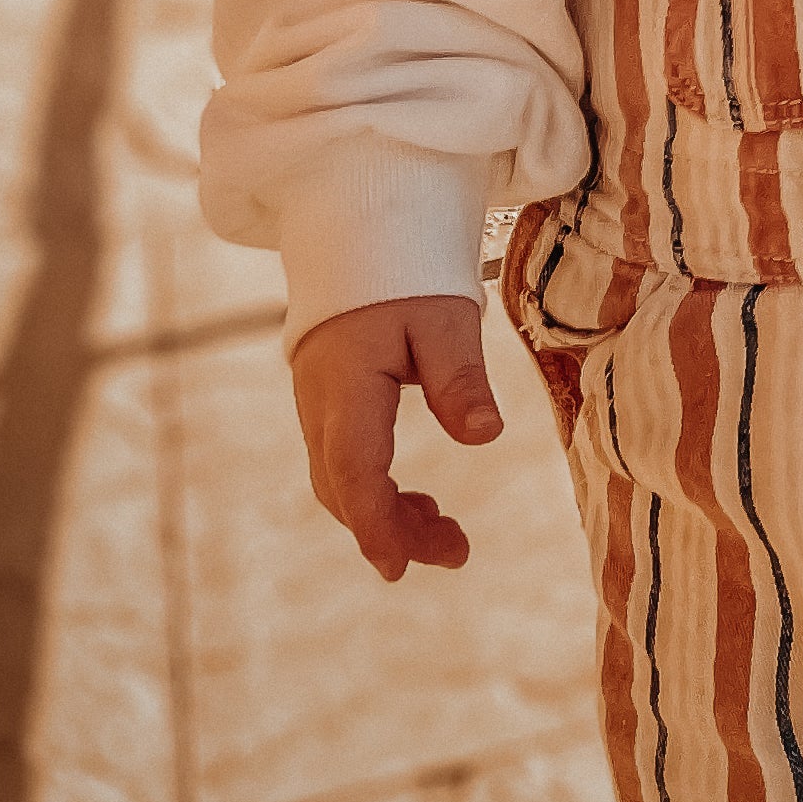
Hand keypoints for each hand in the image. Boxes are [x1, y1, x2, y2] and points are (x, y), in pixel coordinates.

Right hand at [290, 292, 501, 579]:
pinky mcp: (328, 408)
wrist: (358, 235)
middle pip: (344, 488)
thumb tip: (485, 436)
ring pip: (340, 483)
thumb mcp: (445, 316)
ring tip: (447, 535)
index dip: (376, 523)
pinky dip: (378, 493)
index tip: (399, 566)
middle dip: (392, 531)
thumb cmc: (406, 274)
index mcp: (346, 383)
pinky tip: (419, 505)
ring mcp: (317, 408)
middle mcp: (320, 404)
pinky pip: (343, 466)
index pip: (355, 469)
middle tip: (456, 551)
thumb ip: (460, 377)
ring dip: (386, 516)